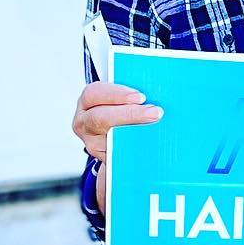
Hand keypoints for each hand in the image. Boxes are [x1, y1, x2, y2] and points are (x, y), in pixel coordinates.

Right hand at [73, 83, 162, 214]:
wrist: (122, 137)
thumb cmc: (125, 109)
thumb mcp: (124, 97)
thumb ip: (133, 93)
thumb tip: (159, 86)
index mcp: (88, 102)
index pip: (94, 94)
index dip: (117, 94)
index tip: (141, 96)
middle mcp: (84, 123)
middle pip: (100, 118)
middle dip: (129, 114)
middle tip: (155, 113)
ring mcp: (92, 142)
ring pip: (108, 139)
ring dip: (134, 133)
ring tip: (156, 128)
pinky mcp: (104, 158)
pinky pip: (119, 154)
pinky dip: (136, 149)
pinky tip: (151, 145)